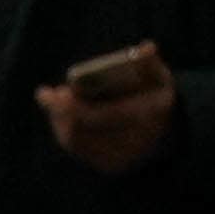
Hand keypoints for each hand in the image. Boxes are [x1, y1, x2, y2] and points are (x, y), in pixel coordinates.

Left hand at [38, 43, 177, 175]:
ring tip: (51, 101)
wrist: (167, 135)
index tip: (59, 91)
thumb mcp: (161, 78)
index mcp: (145, 117)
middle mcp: (131, 143)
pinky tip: (59, 116)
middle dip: (60, 112)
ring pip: (75, 142)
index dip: (76, 106)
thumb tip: (146, 47)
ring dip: (59, 120)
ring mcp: (118, 159)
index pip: (103, 116)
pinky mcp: (107, 166)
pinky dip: (64, 131)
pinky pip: (78, 150)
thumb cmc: (158, 98)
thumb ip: (150, 63)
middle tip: (47, 94)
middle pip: (82, 132)